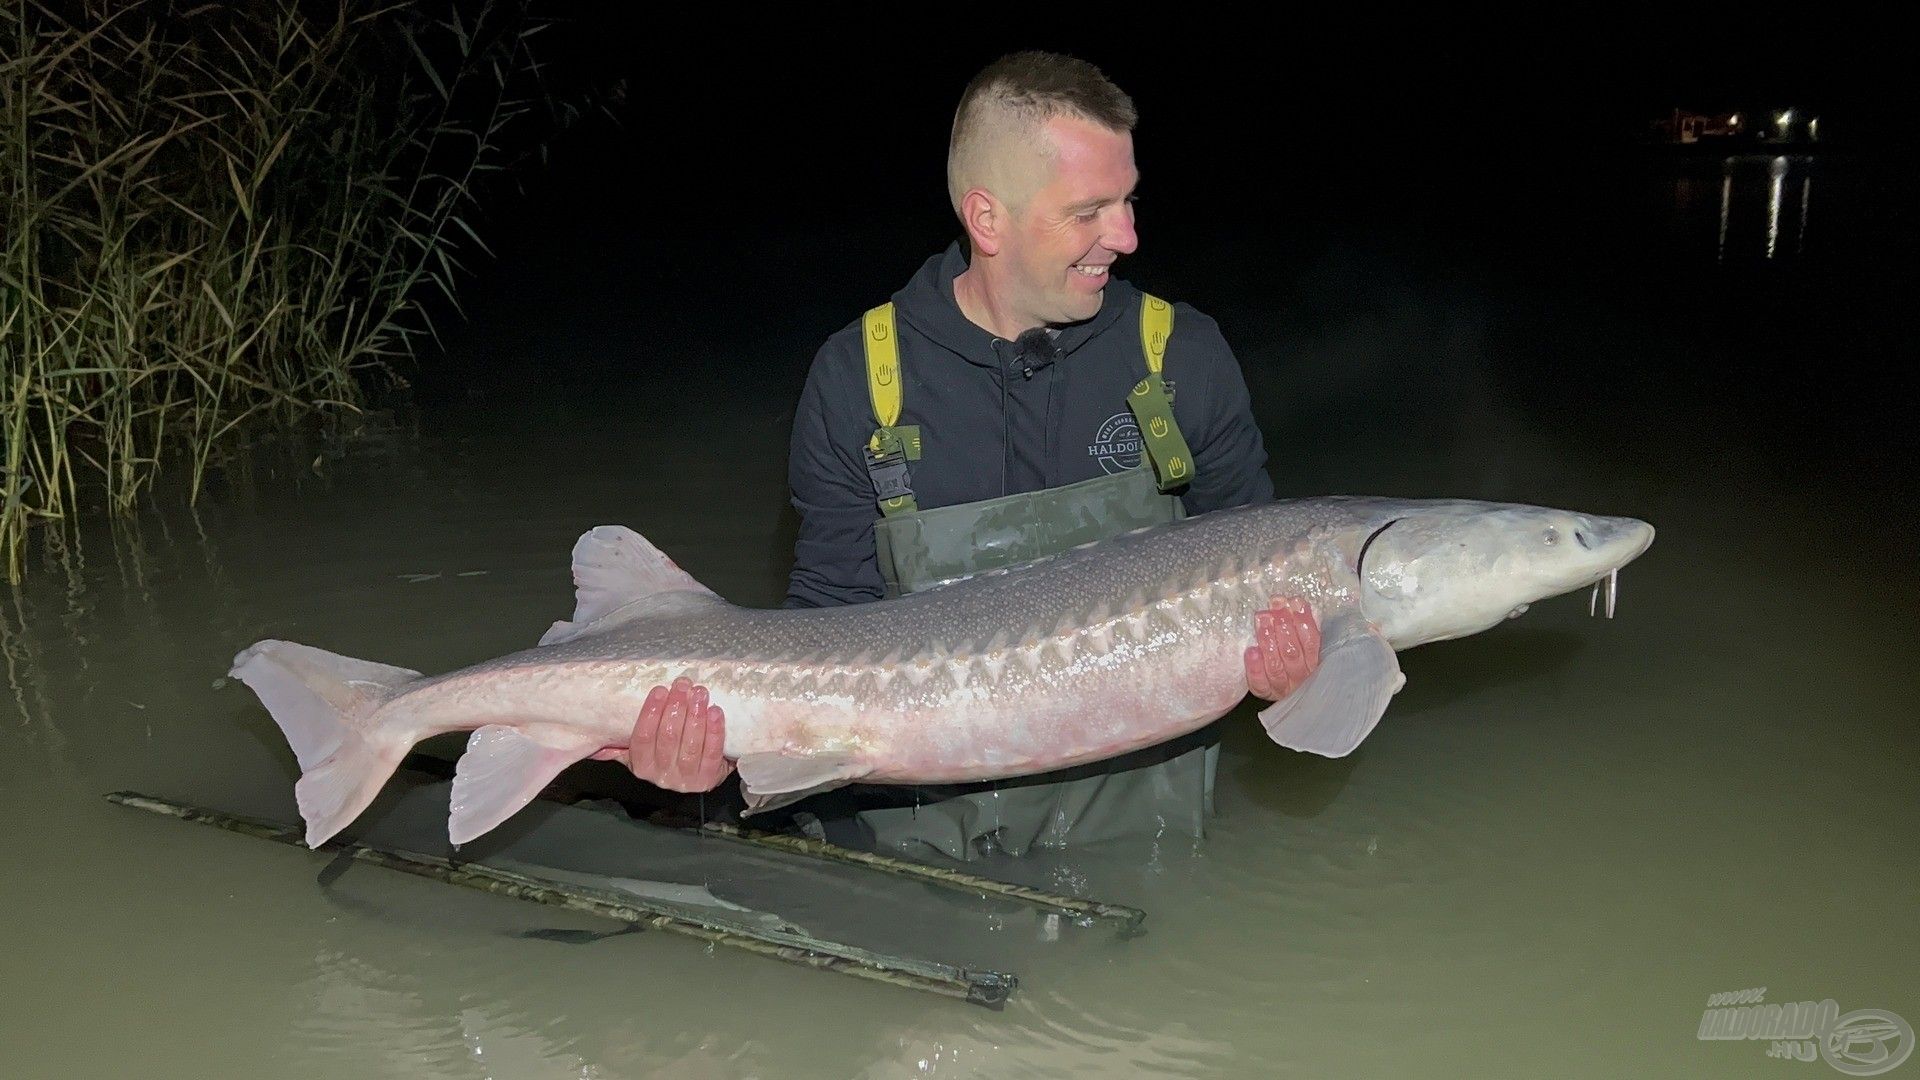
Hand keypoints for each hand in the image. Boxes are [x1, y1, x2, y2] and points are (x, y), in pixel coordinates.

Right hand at [600, 676, 732, 792]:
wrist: (699, 774)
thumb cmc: (667, 754)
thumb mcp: (640, 751)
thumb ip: (619, 744)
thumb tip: (591, 740)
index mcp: (641, 766)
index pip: (642, 738)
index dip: (651, 713)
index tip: (660, 689)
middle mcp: (661, 776)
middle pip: (668, 738)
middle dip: (676, 707)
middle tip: (683, 684)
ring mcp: (686, 780)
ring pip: (690, 745)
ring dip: (696, 716)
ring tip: (699, 694)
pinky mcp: (708, 780)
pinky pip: (712, 753)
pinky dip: (714, 731)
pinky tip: (715, 712)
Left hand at [1245, 596, 1320, 701]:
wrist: (1289, 694)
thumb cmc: (1295, 659)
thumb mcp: (1303, 644)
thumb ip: (1301, 627)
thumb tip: (1295, 602)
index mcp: (1314, 663)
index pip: (1312, 641)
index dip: (1303, 620)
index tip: (1294, 601)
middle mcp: (1301, 677)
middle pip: (1292, 652)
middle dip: (1284, 626)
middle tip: (1275, 605)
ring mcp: (1283, 687)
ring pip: (1276, 665)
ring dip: (1268, 640)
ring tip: (1262, 619)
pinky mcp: (1266, 692)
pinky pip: (1260, 682)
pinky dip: (1255, 667)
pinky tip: (1251, 651)